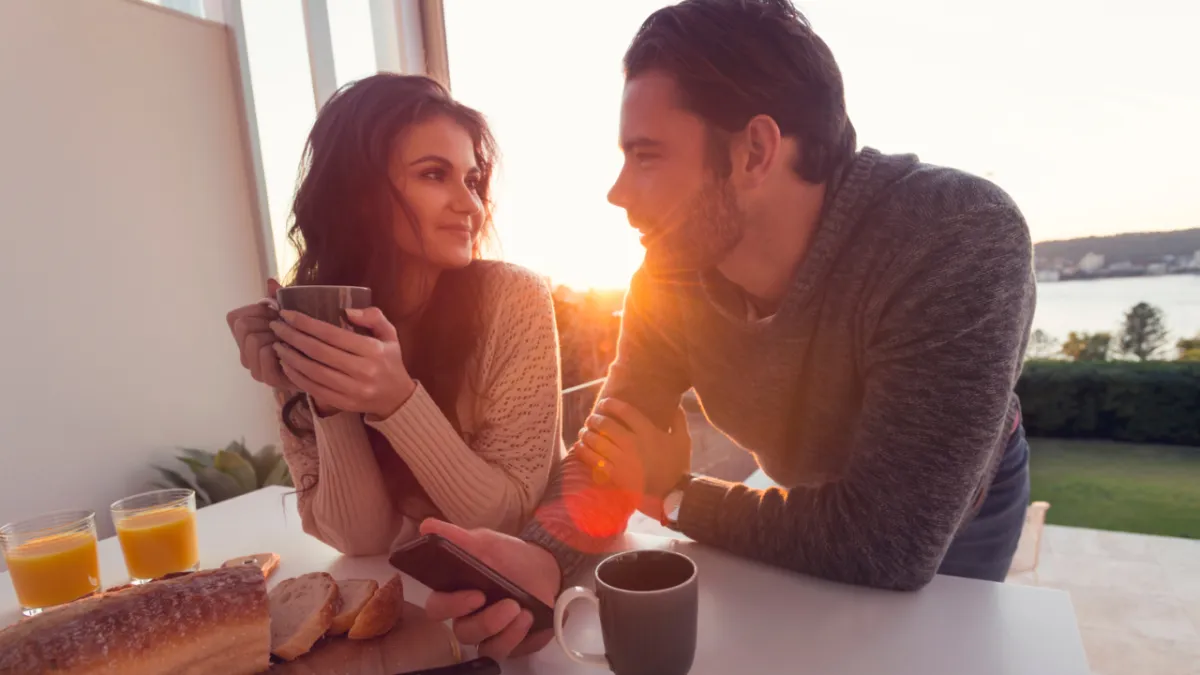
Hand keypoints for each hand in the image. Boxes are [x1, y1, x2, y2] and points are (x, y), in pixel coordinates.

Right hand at [226, 279, 294, 391]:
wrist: (323, 366)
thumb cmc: (303, 338)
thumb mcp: (290, 314)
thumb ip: (277, 298)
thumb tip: (271, 281)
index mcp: (245, 336)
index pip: (234, 317)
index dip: (256, 311)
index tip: (274, 314)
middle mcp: (245, 352)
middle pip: (243, 326)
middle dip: (266, 322)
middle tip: (285, 329)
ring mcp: (254, 367)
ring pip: (253, 339)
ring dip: (274, 335)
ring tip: (289, 341)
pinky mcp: (267, 378)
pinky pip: (264, 353)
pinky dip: (278, 348)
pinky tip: (290, 351)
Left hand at [269, 307, 415, 418]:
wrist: (396, 398)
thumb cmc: (389, 361)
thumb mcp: (389, 334)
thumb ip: (373, 316)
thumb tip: (346, 310)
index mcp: (372, 350)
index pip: (332, 334)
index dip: (306, 323)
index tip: (287, 314)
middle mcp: (362, 370)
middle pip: (318, 352)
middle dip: (292, 337)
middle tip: (276, 327)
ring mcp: (352, 390)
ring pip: (313, 372)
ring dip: (290, 358)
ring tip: (277, 345)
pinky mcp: (343, 403)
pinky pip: (313, 389)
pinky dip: (296, 377)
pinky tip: (286, 366)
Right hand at [420, 519, 560, 660]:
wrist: (545, 567)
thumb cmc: (508, 556)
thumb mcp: (485, 542)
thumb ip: (455, 537)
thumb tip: (425, 526)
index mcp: (454, 593)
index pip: (438, 608)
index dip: (452, 605)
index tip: (475, 594)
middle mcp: (467, 618)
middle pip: (462, 632)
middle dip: (485, 621)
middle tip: (508, 604)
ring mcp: (487, 635)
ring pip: (483, 646)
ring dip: (504, 630)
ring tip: (521, 609)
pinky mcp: (508, 645)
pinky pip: (505, 651)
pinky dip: (516, 637)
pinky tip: (529, 618)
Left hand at [575, 400, 690, 505]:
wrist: (672, 496)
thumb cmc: (677, 467)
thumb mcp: (683, 441)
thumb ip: (678, 420)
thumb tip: (676, 404)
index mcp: (648, 432)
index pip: (624, 411)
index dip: (611, 404)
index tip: (604, 403)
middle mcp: (632, 443)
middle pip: (605, 424)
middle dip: (594, 419)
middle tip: (591, 419)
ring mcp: (621, 460)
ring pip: (596, 441)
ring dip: (586, 433)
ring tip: (583, 432)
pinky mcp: (614, 475)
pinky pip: (593, 460)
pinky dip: (583, 451)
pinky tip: (579, 447)